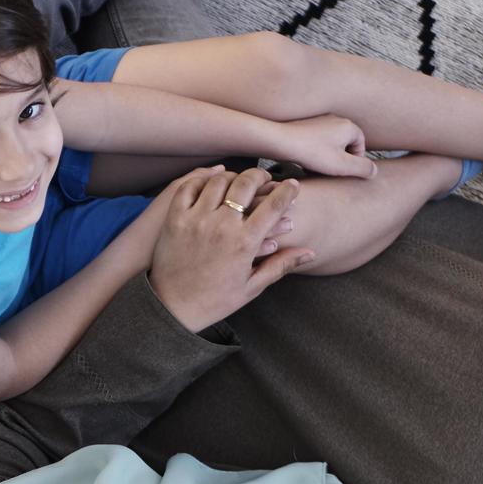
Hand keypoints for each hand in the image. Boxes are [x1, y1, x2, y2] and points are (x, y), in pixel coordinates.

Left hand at [147, 165, 312, 330]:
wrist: (172, 308)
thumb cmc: (214, 300)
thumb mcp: (252, 286)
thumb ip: (281, 265)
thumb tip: (310, 252)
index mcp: (244, 243)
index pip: (274, 205)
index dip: (287, 190)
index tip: (293, 185)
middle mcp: (221, 226)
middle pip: (246, 183)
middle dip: (260, 175)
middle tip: (265, 177)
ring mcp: (196, 220)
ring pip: (219, 181)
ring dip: (233, 176)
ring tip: (239, 181)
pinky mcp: (175, 218)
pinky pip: (189, 187)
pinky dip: (202, 179)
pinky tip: (211, 182)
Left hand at [268, 113, 376, 180]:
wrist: (282, 140)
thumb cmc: (312, 152)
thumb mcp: (342, 166)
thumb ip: (362, 169)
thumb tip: (374, 171)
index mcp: (349, 126)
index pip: (360, 146)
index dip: (353, 162)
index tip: (342, 170)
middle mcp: (337, 118)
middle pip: (346, 143)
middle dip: (340, 158)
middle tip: (329, 170)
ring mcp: (321, 119)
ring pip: (331, 142)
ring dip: (327, 155)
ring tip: (317, 165)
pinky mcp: (307, 123)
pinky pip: (318, 139)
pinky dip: (316, 149)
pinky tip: (307, 158)